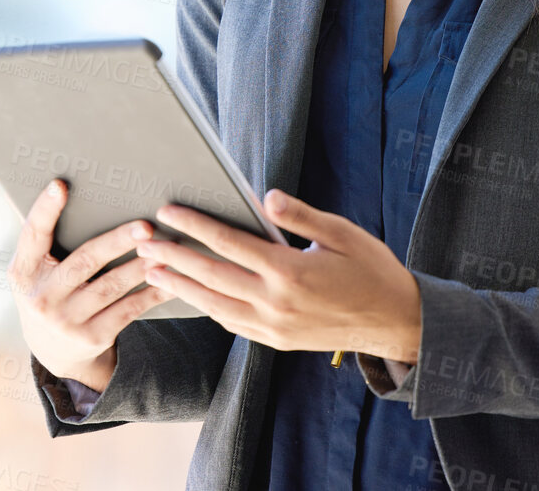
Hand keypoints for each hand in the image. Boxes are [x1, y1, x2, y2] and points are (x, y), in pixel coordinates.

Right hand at [6, 177, 177, 391]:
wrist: (53, 351)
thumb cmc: (49, 293)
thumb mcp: (34, 272)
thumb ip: (45, 243)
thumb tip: (71, 194)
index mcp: (23, 272)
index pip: (33, 235)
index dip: (45, 209)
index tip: (59, 185)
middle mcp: (42, 297)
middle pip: (84, 261)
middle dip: (117, 242)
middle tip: (144, 227)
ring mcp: (66, 320)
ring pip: (111, 286)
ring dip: (141, 266)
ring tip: (164, 248)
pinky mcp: (91, 337)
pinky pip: (128, 310)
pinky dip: (151, 293)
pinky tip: (169, 280)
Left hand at [134, 188, 422, 361]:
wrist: (396, 323)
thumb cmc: (371, 269)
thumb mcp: (342, 233)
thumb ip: (301, 216)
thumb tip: (266, 196)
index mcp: (290, 271)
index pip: (229, 242)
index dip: (195, 225)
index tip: (168, 211)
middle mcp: (276, 302)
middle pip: (212, 275)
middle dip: (174, 256)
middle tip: (142, 241)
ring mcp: (274, 327)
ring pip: (214, 304)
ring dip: (180, 286)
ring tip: (151, 269)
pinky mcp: (276, 341)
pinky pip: (231, 323)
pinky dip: (206, 307)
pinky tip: (190, 294)